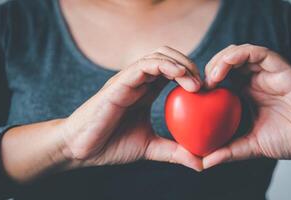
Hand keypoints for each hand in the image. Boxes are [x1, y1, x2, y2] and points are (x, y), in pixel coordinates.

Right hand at [61, 46, 202, 170]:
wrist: (82, 150)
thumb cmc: (112, 144)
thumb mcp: (150, 147)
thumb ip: (174, 151)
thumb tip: (201, 163)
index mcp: (146, 91)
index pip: (172, 71)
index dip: (192, 74)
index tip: (208, 90)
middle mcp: (138, 81)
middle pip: (168, 57)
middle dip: (190, 65)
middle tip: (205, 84)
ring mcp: (128, 80)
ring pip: (158, 55)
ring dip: (181, 63)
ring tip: (196, 83)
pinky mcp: (119, 83)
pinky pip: (144, 65)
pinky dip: (165, 65)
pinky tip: (179, 75)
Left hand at [203, 44, 290, 168]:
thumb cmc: (289, 139)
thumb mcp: (251, 146)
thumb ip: (229, 151)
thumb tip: (204, 162)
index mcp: (245, 93)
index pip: (220, 78)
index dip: (204, 81)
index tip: (192, 94)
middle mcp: (254, 79)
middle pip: (225, 61)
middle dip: (209, 67)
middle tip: (200, 85)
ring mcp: (267, 72)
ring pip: (238, 52)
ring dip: (221, 60)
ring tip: (212, 78)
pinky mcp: (281, 67)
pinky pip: (258, 52)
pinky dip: (239, 54)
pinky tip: (226, 66)